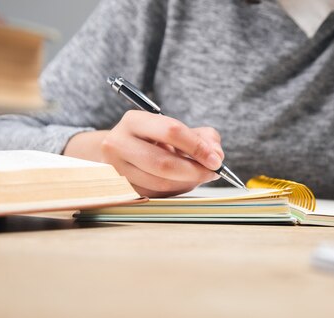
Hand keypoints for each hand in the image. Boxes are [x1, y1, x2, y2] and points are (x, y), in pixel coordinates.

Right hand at [63, 110, 223, 196]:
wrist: (117, 150)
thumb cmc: (151, 138)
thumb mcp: (174, 128)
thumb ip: (202, 137)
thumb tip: (217, 156)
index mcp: (133, 121)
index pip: (171, 131)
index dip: (197, 147)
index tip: (216, 159)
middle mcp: (118, 144)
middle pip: (164, 163)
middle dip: (195, 170)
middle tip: (212, 172)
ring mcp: (116, 169)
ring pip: (160, 183)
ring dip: (187, 183)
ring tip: (199, 176)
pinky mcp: (121, 188)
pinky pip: (156, 194)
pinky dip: (175, 190)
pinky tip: (181, 181)